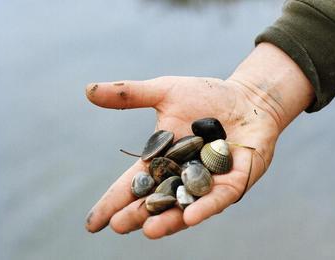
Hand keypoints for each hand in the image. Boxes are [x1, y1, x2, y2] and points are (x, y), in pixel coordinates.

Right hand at [84, 43, 313, 238]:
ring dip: (169, 220)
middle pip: (157, 200)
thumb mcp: (166, 92)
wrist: (247, 98)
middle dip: (138, 215)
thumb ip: (130, 94)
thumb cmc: (207, 96)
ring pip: (186, 206)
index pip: (133, 184)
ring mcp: (209, 183)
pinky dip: (205, 206)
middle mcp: (183, 177)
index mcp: (163, 160)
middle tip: (118, 226)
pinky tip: (190, 216)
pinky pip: (219, 197)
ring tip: (149, 230)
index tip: (92, 223)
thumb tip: (87, 91)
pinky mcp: (235, 181)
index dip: (112, 202)